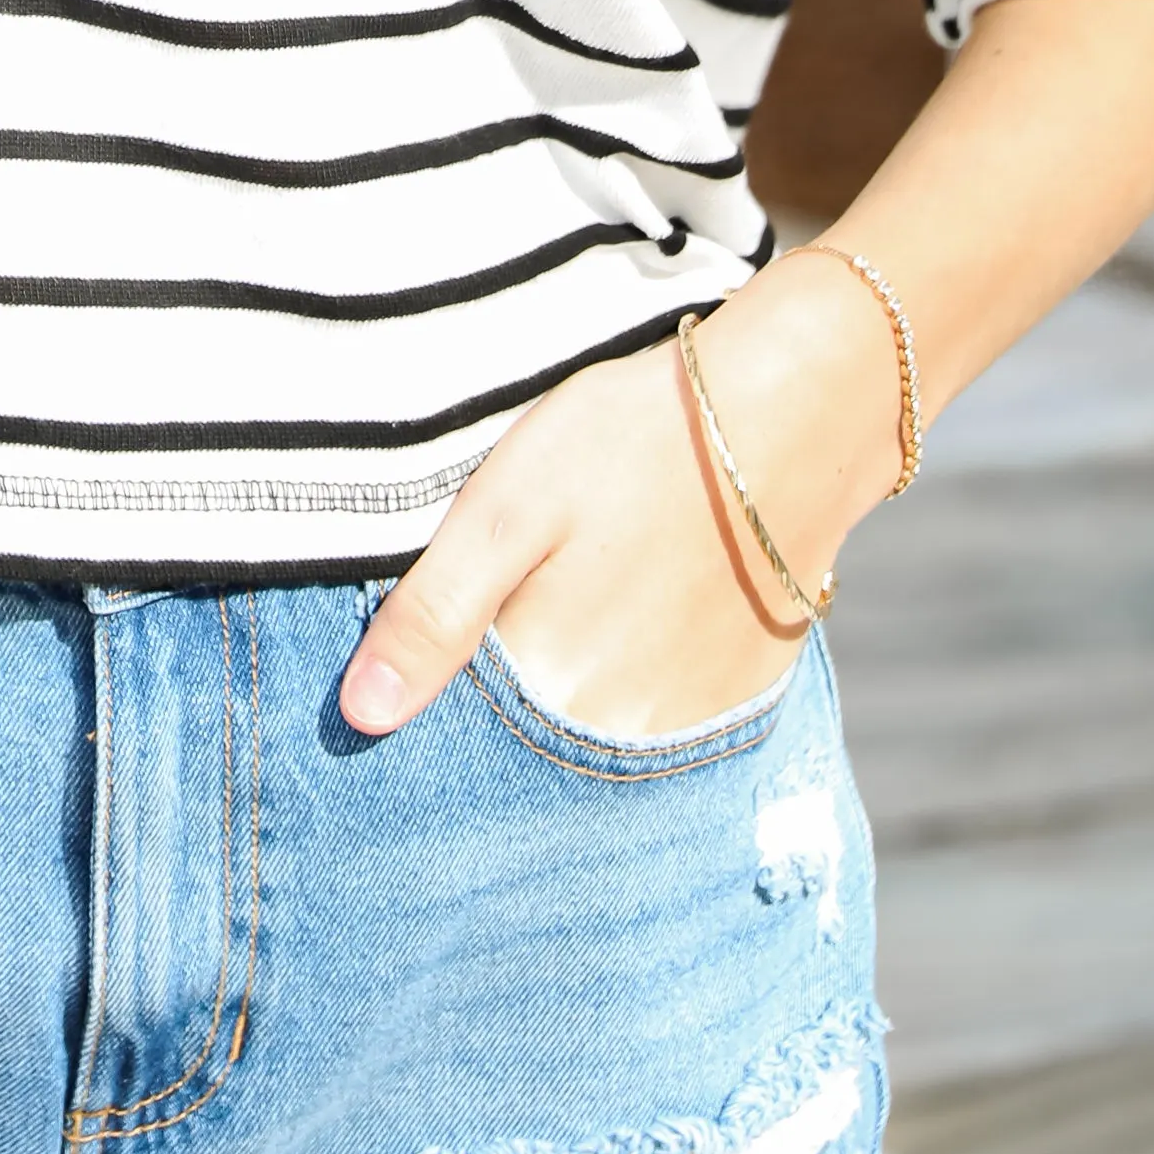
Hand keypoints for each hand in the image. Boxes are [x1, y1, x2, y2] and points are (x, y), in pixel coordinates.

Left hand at [337, 251, 906, 742]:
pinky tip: (626, 611)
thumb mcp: (508, 507)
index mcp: (555, 692)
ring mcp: (690, 728)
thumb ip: (434, 614)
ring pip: (589, 735)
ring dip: (563, 696)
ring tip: (573, 595)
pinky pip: (656, 720)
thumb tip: (360, 715)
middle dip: (493, 699)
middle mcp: (626, 739)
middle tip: (512, 595)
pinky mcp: (736, 701)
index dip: (428, 690)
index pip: (459, 732)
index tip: (414, 650)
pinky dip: (627, 684)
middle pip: (527, 741)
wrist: (794, 412)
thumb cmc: (636, 442)